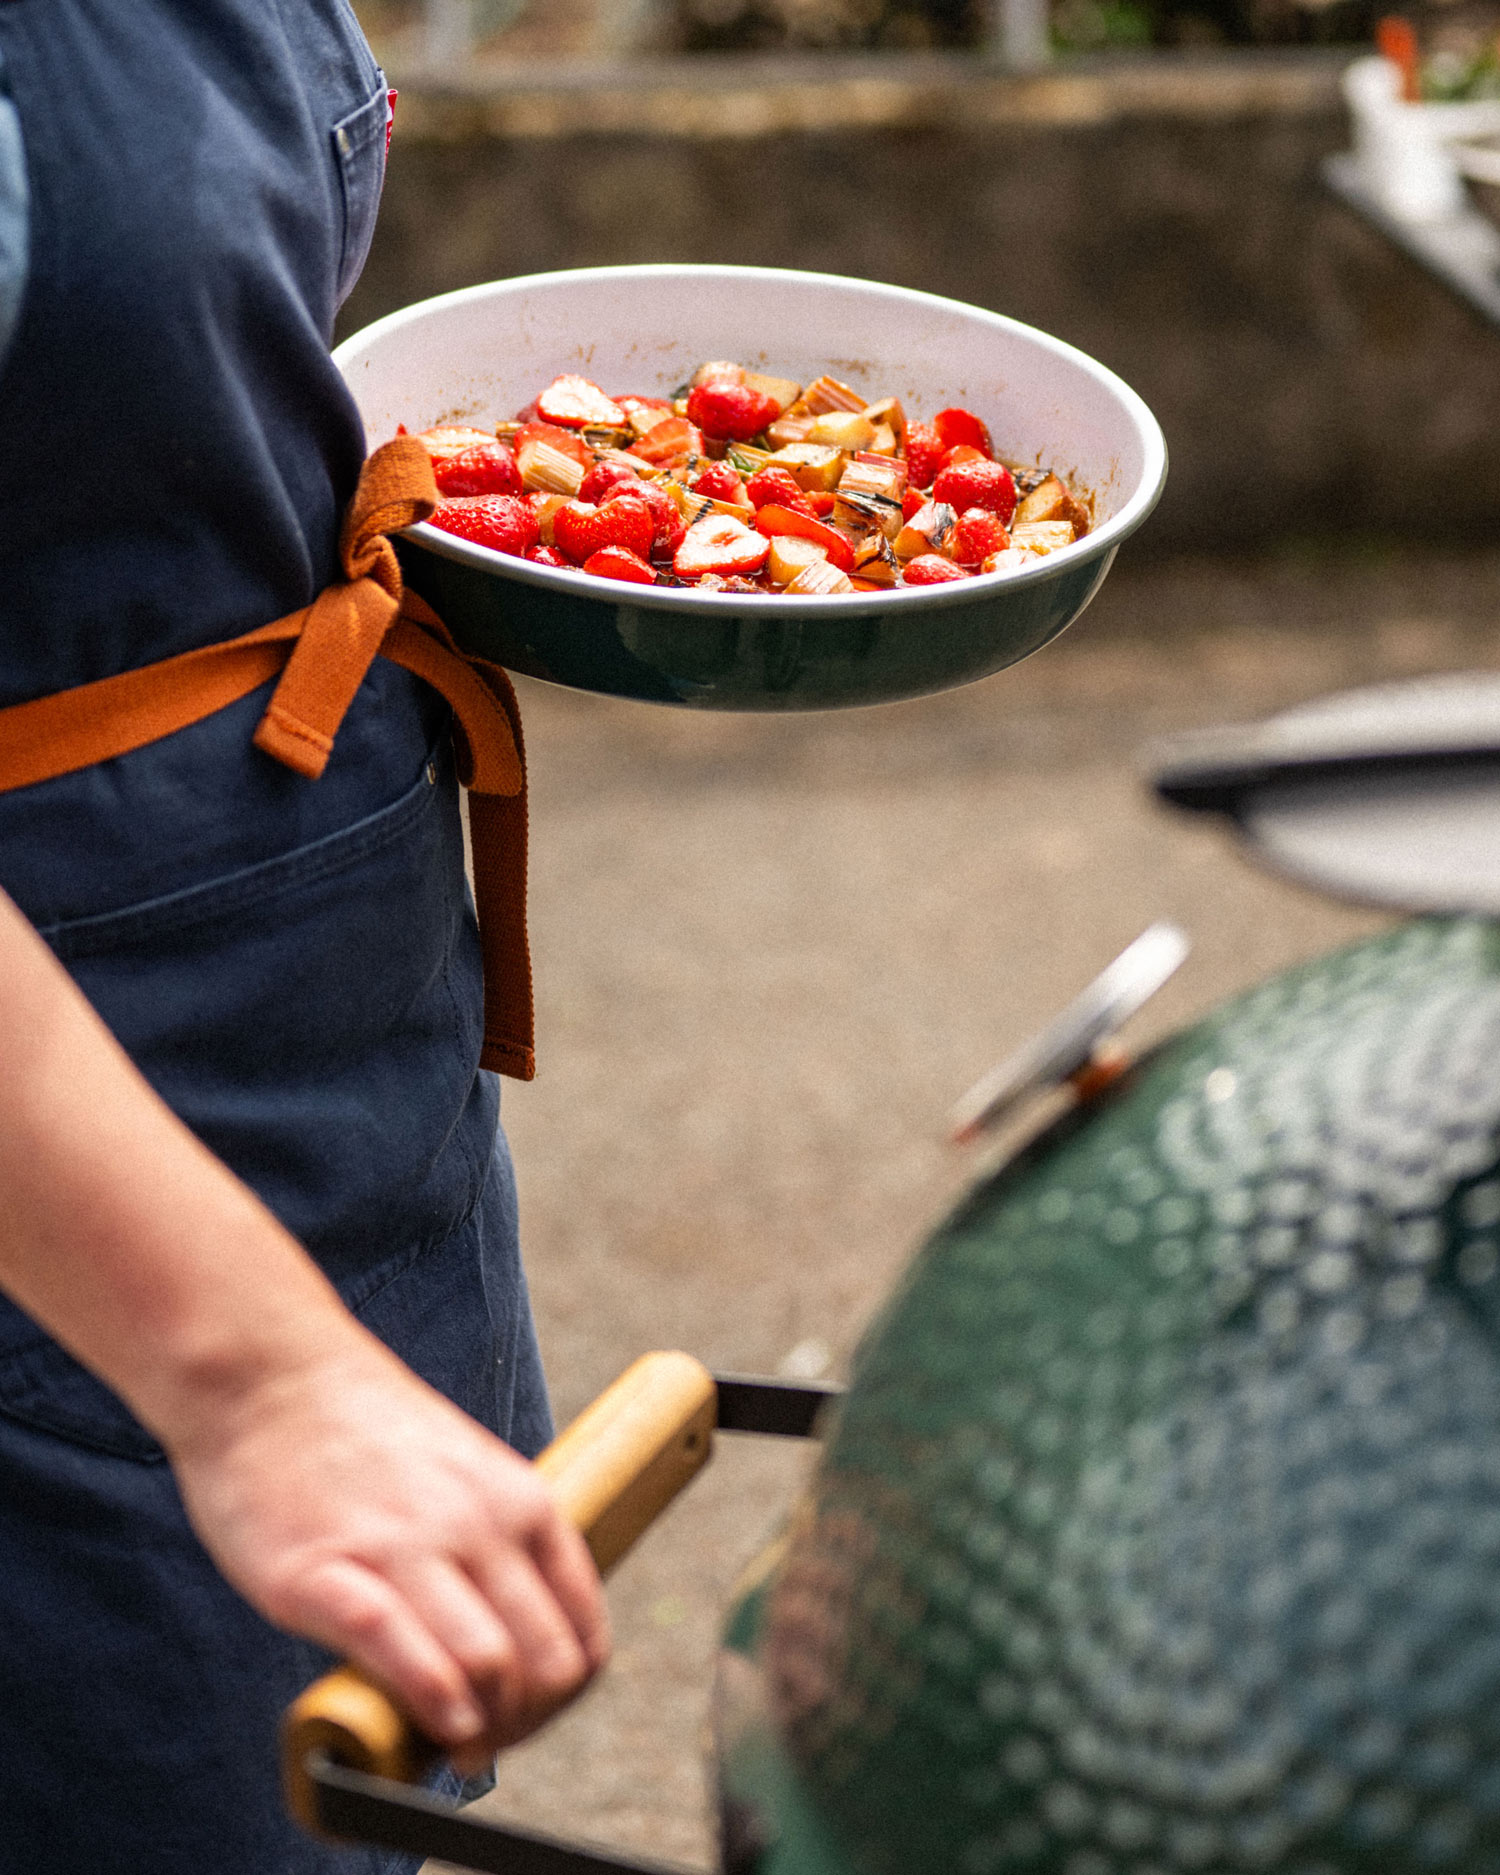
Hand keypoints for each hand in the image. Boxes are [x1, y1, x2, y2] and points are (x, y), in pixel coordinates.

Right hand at [163, 1332, 609, 1767]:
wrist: (269, 1376)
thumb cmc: (360, 1436)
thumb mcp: (464, 1474)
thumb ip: (494, 1548)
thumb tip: (510, 1647)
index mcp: (520, 1502)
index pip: (583, 1633)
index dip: (562, 1699)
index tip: (523, 1718)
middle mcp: (478, 1524)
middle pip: (545, 1663)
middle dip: (522, 1724)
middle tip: (483, 1745)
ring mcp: (404, 1547)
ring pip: (489, 1665)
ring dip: (480, 1731)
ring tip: (451, 1747)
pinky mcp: (327, 1574)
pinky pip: (401, 1652)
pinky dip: (428, 1705)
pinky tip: (424, 1729)